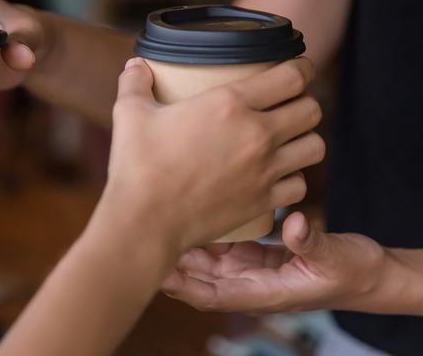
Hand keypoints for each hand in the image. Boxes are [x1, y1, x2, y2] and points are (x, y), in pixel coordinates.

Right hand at [92, 57, 324, 257]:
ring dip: (305, 139)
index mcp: (230, 103)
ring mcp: (264, 171)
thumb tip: (136, 64)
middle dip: (304, 102)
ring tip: (288, 139)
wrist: (146, 221)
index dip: (303, 68)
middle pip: (312, 109)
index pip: (292, 76)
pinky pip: (300, 185)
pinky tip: (277, 175)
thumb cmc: (138, 165)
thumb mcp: (130, 113)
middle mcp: (257, 134)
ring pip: (315, 146)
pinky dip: (294, 178)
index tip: (299, 68)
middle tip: (288, 105)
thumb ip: (134, 82)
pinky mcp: (262, 201)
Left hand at [161, 211, 386, 313]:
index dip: (183, 286)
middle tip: (143, 237)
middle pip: (199, 278)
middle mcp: (249, 283)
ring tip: (156, 223)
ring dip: (183, 247)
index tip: (157, 271)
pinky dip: (204, 234)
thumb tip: (295, 224)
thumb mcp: (336, 258)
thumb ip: (313, 244)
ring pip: (206, 262)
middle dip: (171, 264)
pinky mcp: (254, 254)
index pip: (212, 295)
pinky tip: (188, 215)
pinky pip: (221, 247)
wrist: (367, 273)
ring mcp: (250, 268)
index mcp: (263, 293)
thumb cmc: (353, 272)